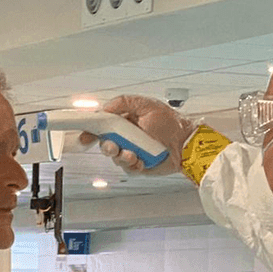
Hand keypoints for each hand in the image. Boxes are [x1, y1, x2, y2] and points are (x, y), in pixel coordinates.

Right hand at [77, 96, 194, 176]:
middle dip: (107, 146)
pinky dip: (132, 165)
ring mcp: (132, 152)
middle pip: (106, 144)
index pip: (103, 126)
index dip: (91, 131)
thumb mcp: (147, 105)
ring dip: (122, 156)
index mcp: (126, 121)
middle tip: (114, 146)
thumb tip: (105, 109)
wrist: (187, 144)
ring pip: (115, 158)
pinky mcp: (139, 166)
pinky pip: (128, 168)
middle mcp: (127, 137)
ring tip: (133, 154)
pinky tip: (141, 161)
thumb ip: (123, 102)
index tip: (85, 136)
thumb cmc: (171, 123)